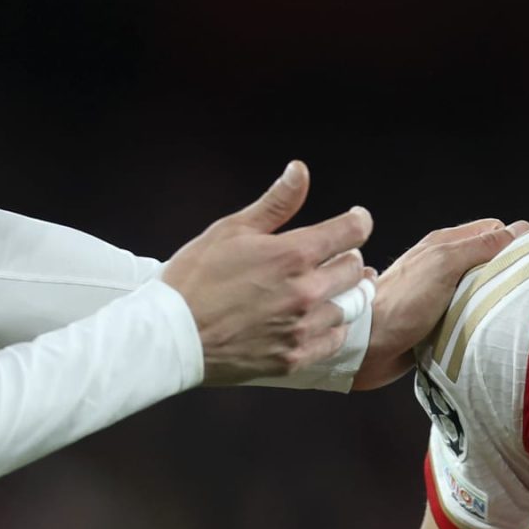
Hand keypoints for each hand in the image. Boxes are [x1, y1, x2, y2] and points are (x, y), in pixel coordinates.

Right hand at [161, 162, 374, 384]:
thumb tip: (300, 171)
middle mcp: (306, 291)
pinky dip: (333, 328)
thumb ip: (276, 202)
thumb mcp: (232, 229)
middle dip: (348, 257)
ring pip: (350, 306)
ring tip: (332, 289)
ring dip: (344, 294)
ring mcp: (302, 328)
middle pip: (355, 269)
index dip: (358, 221)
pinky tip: (321, 320)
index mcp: (293, 254)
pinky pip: (334, 341)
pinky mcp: (295, 358)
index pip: (352, 231)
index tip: (355, 220)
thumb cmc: (195, 278)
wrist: (171, 336)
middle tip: (335, 257)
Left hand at [351, 218, 528, 390]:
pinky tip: (488, 330)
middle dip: (508, 272)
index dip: (514, 242)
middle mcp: (442, 265)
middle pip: (490, 261)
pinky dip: (482, 320)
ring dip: (495, 299)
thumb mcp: (444, 265)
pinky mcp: (438, 321)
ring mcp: (440, 294)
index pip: (493, 231)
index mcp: (443, 244)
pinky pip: (471, 315)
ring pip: (482, 290)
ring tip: (508, 313)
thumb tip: (519, 229)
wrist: (367, 347)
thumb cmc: (401, 304)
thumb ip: (480, 247)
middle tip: (525, 291)